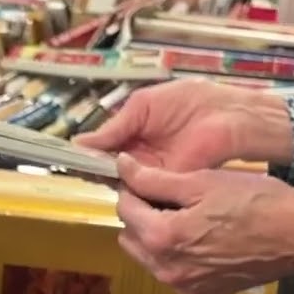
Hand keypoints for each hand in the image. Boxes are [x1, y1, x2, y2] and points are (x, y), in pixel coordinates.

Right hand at [72, 79, 293, 171]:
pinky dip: (127, 190)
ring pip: (120, 181)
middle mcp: (140, 156)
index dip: (84, 153)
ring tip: (84, 174)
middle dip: (89, 168)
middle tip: (71, 168)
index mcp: (133, 134)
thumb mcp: (144, 106)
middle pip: (106, 168)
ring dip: (104, 179)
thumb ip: (115, 126)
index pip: (102, 148)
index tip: (64, 156)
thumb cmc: (191, 102)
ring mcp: (152, 173)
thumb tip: (80, 141)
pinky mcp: (165, 185)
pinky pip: (141, 191)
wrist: (229, 118)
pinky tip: (111, 184)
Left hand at [114, 154, 293, 293]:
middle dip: (142, 215)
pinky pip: (172, 273)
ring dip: (156, 237)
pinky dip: (177, 257)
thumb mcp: (202, 182)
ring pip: (148, 257)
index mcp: (162, 238)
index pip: (124, 208)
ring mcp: (183, 288)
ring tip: (187, 217)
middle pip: (131, 236)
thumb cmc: (255, 202)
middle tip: (170, 197)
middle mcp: (166, 270)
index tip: (149, 177)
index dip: (134, 189)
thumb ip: (155, 179)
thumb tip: (121, 166)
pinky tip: (201, 241)